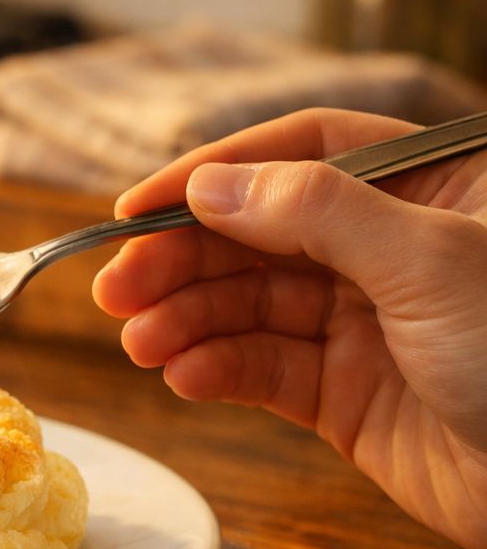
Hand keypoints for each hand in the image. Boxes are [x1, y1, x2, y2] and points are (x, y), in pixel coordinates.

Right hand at [93, 108, 486, 547]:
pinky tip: (186, 376)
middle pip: (258, 233)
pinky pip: (264, 370)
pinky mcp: (345, 395)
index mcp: (430, 187)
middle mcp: (391, 248)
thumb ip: (317, 214)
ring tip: (142, 343)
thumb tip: (214, 186)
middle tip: (116, 289)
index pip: (303, 153)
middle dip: (182, 260)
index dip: (217, 174)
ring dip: (187, 321)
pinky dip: (218, 371)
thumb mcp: (432, 261)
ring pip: (249, 305)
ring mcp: (365, 323)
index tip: (138, 208)